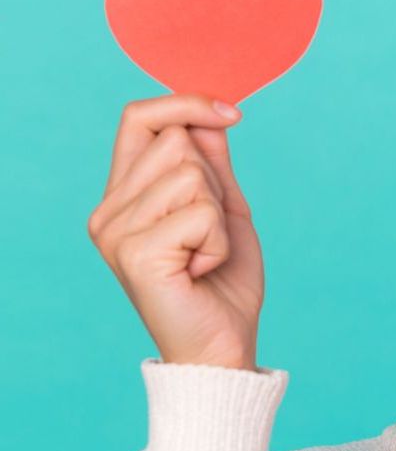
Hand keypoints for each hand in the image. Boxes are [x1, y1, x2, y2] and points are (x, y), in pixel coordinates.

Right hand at [87, 93, 264, 369]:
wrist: (223, 346)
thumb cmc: (223, 283)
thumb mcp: (224, 210)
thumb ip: (212, 163)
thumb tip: (208, 114)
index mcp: (123, 196)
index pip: (138, 118)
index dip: (186, 104)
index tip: (232, 114)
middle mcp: (108, 211)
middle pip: (176, 141)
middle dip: (214, 182)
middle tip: (209, 234)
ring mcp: (116, 232)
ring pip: (192, 174)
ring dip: (219, 217)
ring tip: (205, 255)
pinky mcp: (135, 253)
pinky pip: (202, 213)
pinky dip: (219, 242)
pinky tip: (202, 270)